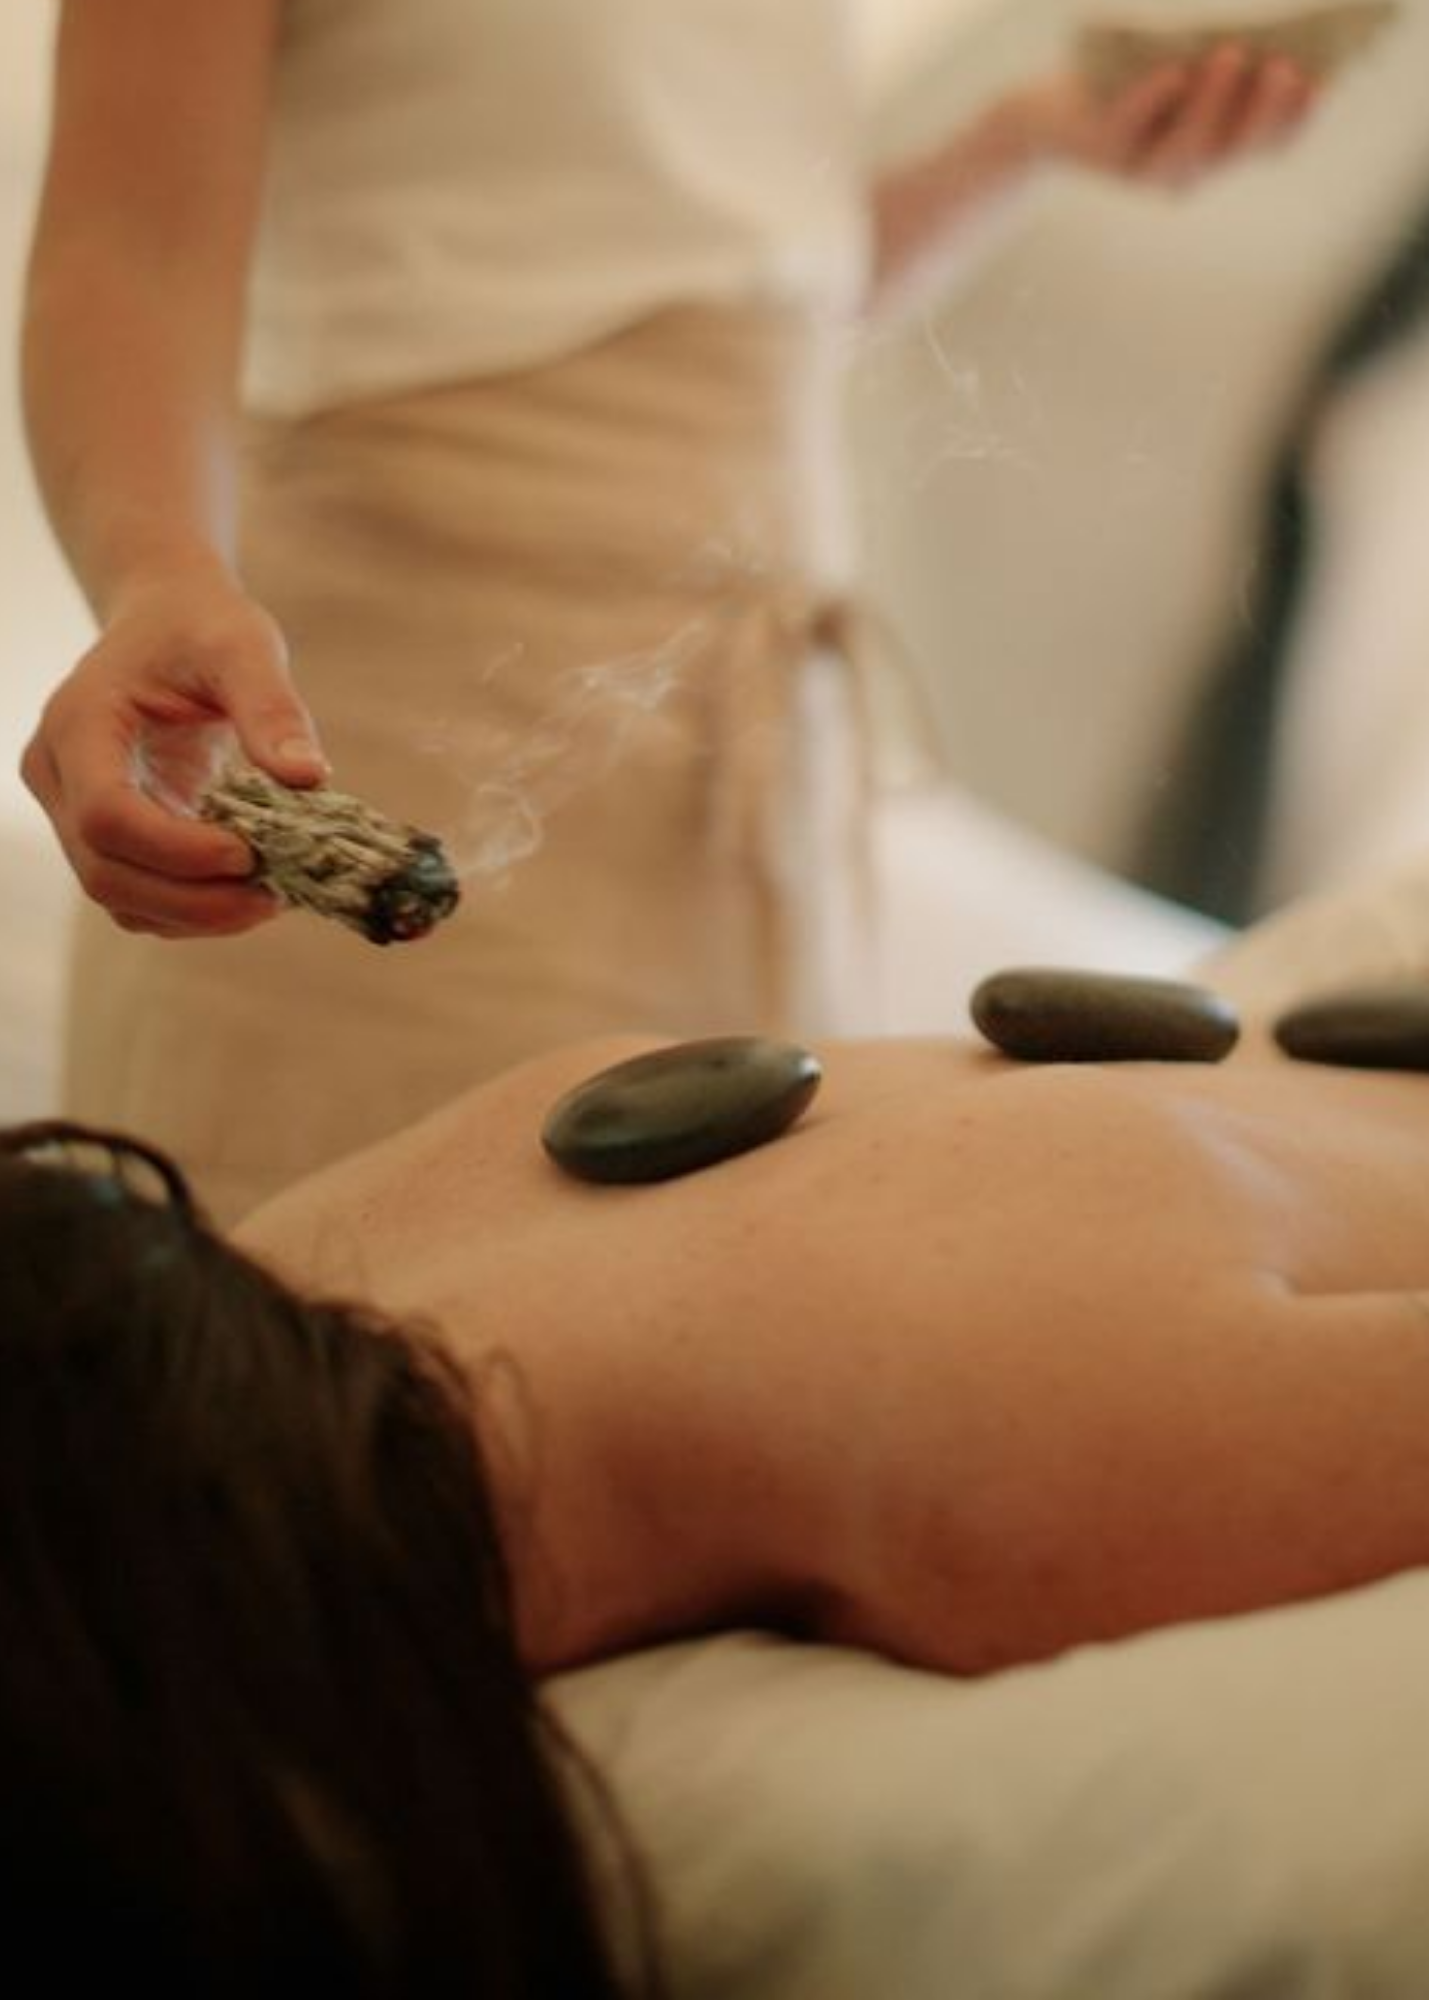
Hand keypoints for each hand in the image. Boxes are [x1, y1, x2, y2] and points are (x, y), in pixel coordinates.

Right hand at [22, 561, 328, 937]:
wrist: (168, 623)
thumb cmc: (200, 627)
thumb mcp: (242, 646)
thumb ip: (271, 707)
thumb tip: (308, 777)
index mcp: (79, 724)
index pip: (106, 814)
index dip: (177, 850)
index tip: (251, 853)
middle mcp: (60, 776)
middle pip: (106, 872)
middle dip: (193, 900)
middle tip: (274, 897)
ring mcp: (75, 813)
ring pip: (121, 898)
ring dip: (198, 915)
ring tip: (271, 897)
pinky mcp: (108, 838)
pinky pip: (142, 898)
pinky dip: (195, 910)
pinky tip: (250, 892)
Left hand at [1030, 43, 1318, 191]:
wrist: (1050, 117)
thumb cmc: (1130, 82)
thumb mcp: (1186, 70)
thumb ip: (1227, 62)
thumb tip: (1271, 20)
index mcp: (1216, 149)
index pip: (1269, 142)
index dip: (1296, 118)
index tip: (1321, 81)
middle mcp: (1186, 168)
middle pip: (1234, 147)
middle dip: (1263, 109)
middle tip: (1284, 66)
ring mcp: (1144, 165)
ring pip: (1187, 145)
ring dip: (1213, 101)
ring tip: (1231, 55)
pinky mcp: (1104, 148)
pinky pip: (1131, 123)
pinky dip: (1151, 99)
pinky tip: (1171, 73)